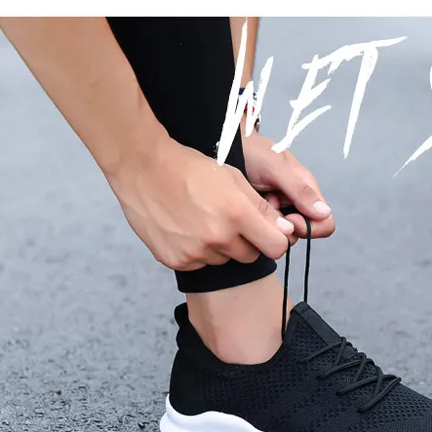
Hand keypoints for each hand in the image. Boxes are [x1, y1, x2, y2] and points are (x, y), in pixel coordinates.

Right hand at [110, 129, 295, 269]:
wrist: (144, 169)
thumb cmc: (190, 168)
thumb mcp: (233, 177)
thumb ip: (261, 208)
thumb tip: (287, 231)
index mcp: (236, 213)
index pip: (276, 247)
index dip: (275, 240)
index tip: (267, 232)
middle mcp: (218, 237)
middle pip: (250, 255)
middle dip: (247, 241)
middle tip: (229, 219)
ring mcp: (196, 252)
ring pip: (225, 260)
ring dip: (221, 246)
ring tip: (203, 219)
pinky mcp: (177, 261)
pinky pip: (200, 264)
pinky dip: (198, 251)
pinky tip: (186, 228)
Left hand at [243, 130, 335, 239]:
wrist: (226, 148)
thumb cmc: (253, 151)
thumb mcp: (276, 166)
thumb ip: (299, 189)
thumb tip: (324, 212)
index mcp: (307, 189)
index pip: (324, 222)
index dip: (310, 227)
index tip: (290, 219)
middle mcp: (297, 203)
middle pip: (304, 233)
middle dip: (286, 227)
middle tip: (269, 206)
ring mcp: (280, 211)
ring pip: (285, 236)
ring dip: (271, 224)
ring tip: (259, 202)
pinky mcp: (264, 217)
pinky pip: (268, 233)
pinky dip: (259, 225)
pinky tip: (251, 209)